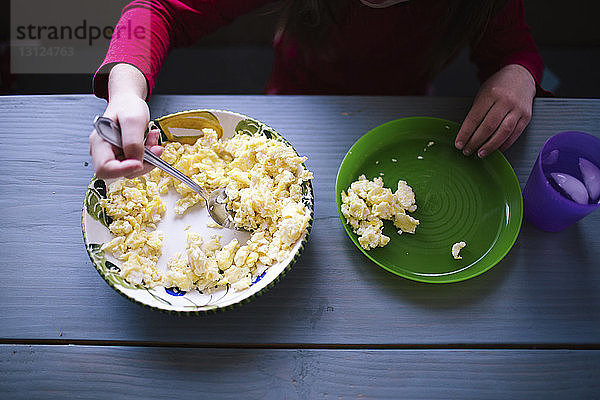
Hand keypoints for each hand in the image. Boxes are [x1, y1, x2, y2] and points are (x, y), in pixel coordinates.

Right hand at [89, 63, 161, 178]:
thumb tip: (137, 163)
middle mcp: (103, 152)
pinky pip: (137, 163)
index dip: (123, 170)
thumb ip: (133, 142)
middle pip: (120, 172)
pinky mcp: (123, 156)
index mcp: (99, 143)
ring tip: (153, 139)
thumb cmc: (127, 106)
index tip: (139, 163)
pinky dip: (148, 155)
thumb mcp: (134, 120)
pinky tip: (151, 141)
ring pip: (132, 169)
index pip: (104, 168)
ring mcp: (113, 155)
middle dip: (141, 164)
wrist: (128, 101)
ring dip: (148, 158)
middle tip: (156, 149)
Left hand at [455, 64, 535, 157]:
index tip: (459, 144)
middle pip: (488, 127)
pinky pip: (515, 134)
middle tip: (467, 150)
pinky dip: (504, 144)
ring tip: (480, 153)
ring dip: (490, 146)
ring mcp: (517, 109)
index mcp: (491, 94)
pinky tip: (496, 149)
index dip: (465, 134)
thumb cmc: (498, 86)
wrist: (521, 76)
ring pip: (502, 132)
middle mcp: (505, 101)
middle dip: (475, 142)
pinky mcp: (526, 116)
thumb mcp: (483, 93)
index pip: (474, 118)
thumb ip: (476, 112)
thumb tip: (466, 134)